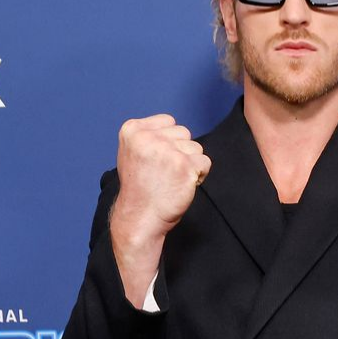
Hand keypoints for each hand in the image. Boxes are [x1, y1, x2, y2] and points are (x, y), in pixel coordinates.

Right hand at [110, 114, 210, 306]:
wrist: (140, 216)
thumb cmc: (140, 187)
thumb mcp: (133, 152)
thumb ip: (150, 136)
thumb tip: (175, 129)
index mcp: (132, 130)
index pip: (169, 121)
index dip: (169, 141)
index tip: (155, 159)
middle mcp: (148, 138)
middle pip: (184, 133)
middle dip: (180, 151)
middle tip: (165, 172)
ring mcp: (167, 151)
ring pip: (196, 147)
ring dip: (190, 164)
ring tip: (172, 179)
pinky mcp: (184, 166)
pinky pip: (205, 162)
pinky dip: (199, 174)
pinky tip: (182, 185)